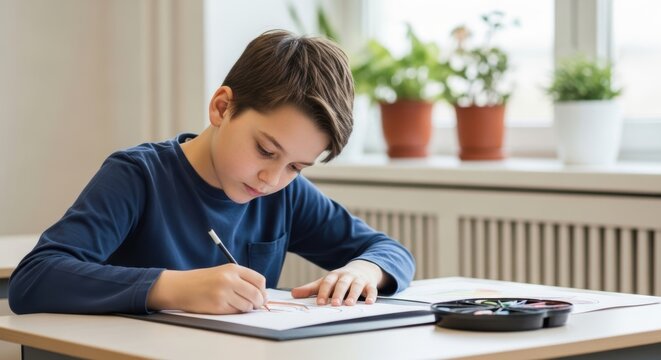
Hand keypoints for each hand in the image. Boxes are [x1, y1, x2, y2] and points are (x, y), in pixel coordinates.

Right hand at [147, 264, 267, 313]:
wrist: (181, 287)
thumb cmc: (202, 280)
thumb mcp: (223, 272)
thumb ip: (241, 280)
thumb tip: (262, 295)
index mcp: (233, 268)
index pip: (259, 280)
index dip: (263, 290)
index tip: (261, 295)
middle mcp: (229, 279)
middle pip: (256, 294)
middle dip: (258, 302)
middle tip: (254, 305)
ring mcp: (224, 293)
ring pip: (247, 306)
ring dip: (245, 308)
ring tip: (236, 304)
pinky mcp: (218, 305)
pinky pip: (235, 312)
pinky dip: (234, 312)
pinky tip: (226, 307)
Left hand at [291, 260, 385, 305]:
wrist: (362, 268)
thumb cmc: (340, 279)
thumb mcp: (325, 281)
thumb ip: (310, 289)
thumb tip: (293, 294)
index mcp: (334, 275)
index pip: (327, 282)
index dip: (323, 292)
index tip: (320, 302)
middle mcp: (347, 276)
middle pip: (342, 283)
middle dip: (338, 293)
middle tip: (335, 303)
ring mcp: (359, 279)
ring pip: (356, 286)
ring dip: (353, 294)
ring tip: (349, 304)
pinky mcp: (370, 284)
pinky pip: (372, 289)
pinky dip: (371, 296)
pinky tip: (369, 302)